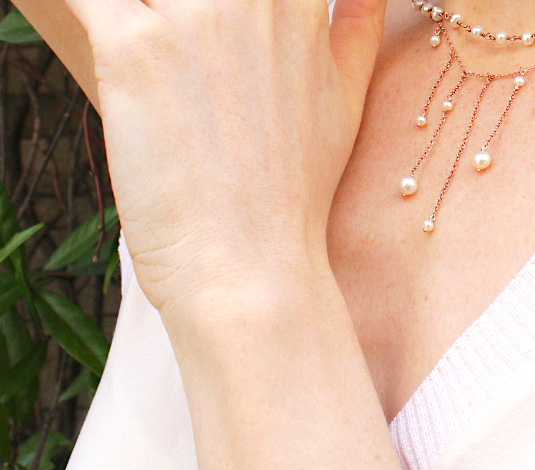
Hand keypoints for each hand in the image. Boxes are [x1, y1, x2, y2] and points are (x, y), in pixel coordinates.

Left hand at [63, 0, 386, 313]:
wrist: (254, 269)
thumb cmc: (295, 198)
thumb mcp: (345, 107)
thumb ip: (356, 31)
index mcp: (297, 5)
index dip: (227, 7)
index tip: (213, 32)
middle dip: (177, 11)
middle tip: (175, 51)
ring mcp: (189, 17)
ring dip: (135, 12)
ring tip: (147, 61)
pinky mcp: (130, 50)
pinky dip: (70, 4)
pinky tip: (90, 36)